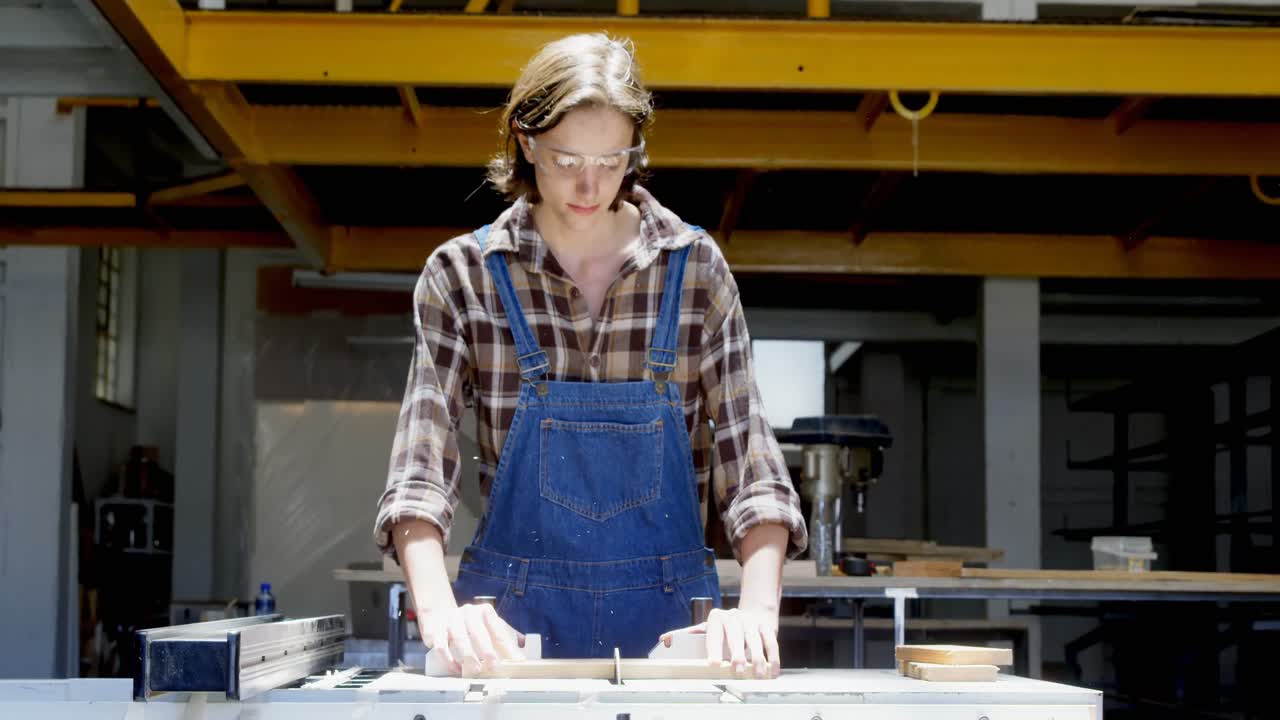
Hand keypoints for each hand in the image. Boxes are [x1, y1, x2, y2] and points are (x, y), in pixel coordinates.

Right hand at [418, 603, 524, 675]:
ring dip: (468, 655)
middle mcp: (468, 613)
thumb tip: (523, 650)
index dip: (507, 647)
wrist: (442, 616)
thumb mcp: (489, 625)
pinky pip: (441, 645)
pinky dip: (448, 658)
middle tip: (494, 666)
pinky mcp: (436, 630)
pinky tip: (455, 668)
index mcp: (485, 611)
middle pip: (478, 632)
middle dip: (487, 651)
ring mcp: (451, 620)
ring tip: (475, 669)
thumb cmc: (471, 625)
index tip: (515, 661)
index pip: (498, 631)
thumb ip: (506, 636)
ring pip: (459, 638)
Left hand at [659, 606, 779, 677]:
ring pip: (755, 639)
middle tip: (738, 670)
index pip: (713, 633)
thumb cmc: (722, 628)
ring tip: (758, 673)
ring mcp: (751, 621)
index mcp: (716, 617)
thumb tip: (664, 640)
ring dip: (757, 657)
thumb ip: (686, 635)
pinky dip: (773, 657)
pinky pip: (771, 641)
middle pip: (735, 635)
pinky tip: (772, 671)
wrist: (748, 615)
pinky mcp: (766, 627)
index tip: (713, 663)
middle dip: (738, 653)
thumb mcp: (704, 629)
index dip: (713, 648)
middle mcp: (734, 617)